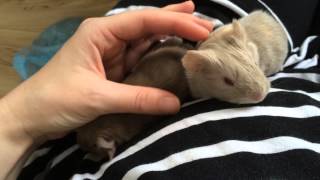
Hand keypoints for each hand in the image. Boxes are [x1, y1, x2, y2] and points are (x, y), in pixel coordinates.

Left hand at [0, 1, 212, 141]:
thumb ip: (137, 98)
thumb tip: (174, 103)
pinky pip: (142, 59)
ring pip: (147, 40)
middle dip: (177, 22)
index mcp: (101, 32)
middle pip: (148, 25)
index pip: (144, 21)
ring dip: (171, 37)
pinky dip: (160, 56)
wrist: (32, 117)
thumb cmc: (55, 99)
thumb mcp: (97, 97)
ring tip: (198, 32)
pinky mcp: (115, 69)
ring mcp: (112, 53)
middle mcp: (109, 37)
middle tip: (206, 24)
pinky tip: (175, 52)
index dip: (175, 22)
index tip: (201, 29)